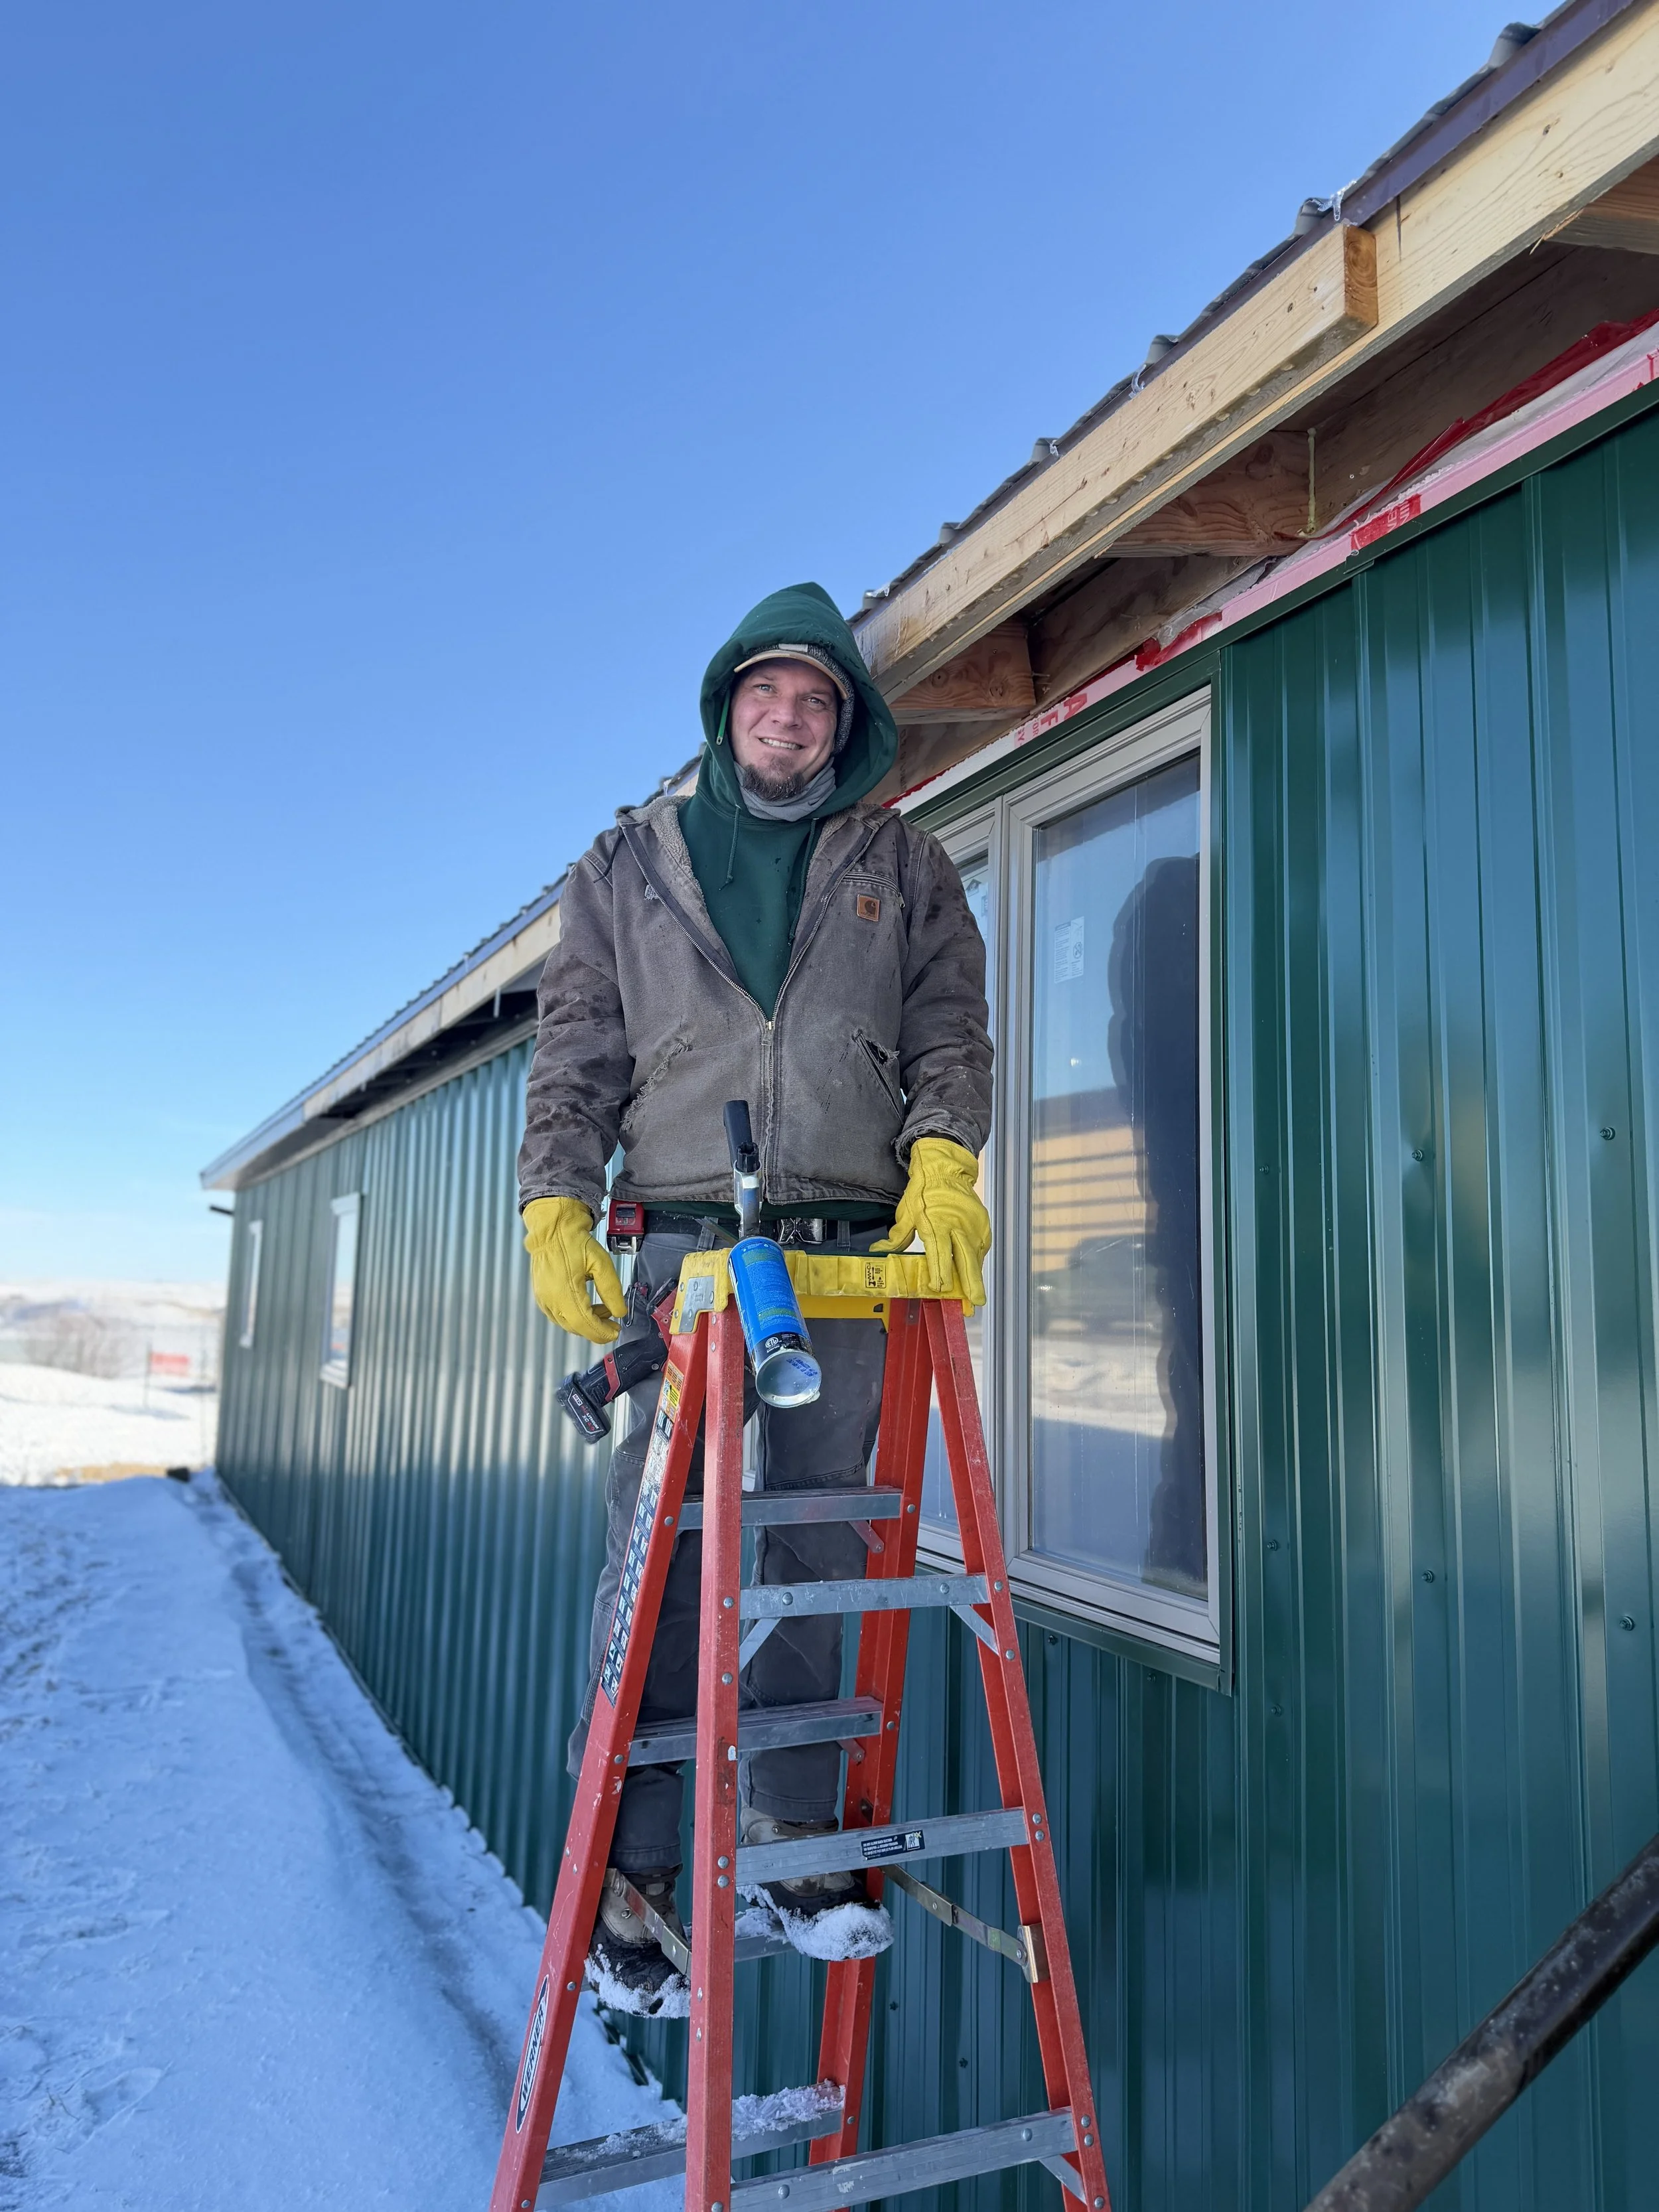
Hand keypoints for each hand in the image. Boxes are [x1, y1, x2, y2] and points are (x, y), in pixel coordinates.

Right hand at [522, 1197, 626, 1343]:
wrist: (552, 1230)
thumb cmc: (575, 1242)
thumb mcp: (601, 1263)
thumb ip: (611, 1289)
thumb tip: (619, 1312)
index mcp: (565, 1291)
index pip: (585, 1323)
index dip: (602, 1332)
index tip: (616, 1331)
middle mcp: (550, 1300)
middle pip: (576, 1327)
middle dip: (597, 1330)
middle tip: (614, 1325)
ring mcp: (543, 1299)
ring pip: (567, 1324)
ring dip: (587, 1323)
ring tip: (604, 1311)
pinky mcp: (541, 1297)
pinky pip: (559, 1315)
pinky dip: (575, 1317)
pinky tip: (588, 1307)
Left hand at [872, 1137, 990, 1308]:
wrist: (946, 1169)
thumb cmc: (923, 1191)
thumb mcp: (906, 1212)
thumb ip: (896, 1236)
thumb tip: (877, 1250)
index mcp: (937, 1223)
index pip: (939, 1252)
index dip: (940, 1271)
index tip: (939, 1288)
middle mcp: (958, 1226)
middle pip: (965, 1258)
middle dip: (970, 1282)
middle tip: (974, 1302)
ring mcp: (973, 1225)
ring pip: (975, 1256)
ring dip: (975, 1276)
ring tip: (976, 1296)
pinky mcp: (982, 1224)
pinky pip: (980, 1247)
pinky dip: (977, 1262)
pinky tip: (975, 1275)